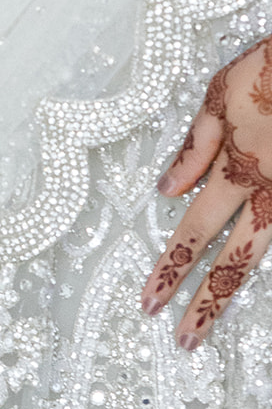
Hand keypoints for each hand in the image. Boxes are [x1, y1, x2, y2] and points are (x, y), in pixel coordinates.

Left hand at [141, 36, 271, 347]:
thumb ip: (196, 147)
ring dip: (233, 291)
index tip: (149, 302)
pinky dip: (267, 248)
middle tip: (181, 340)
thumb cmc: (270, 69)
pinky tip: (251, 271)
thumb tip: (166, 190)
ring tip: (208, 324)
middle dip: (205, 302)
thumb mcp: (220, 96)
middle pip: (233, 260)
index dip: (171, 268)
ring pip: (265, 254)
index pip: (194, 230)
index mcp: (239, 170)